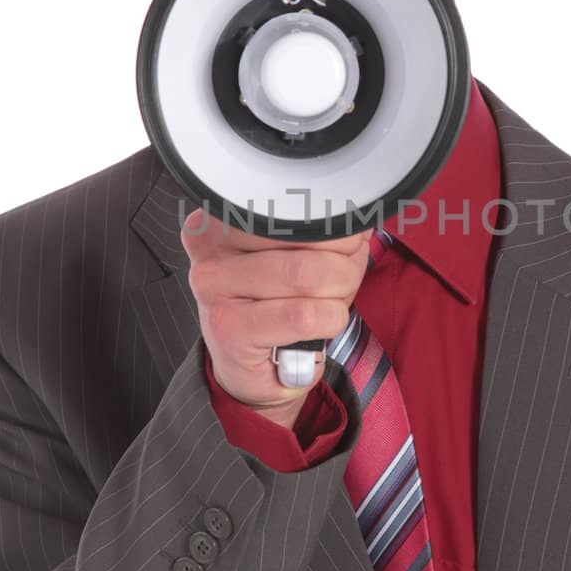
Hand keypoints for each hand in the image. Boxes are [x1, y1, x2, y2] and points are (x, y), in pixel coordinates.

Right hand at [180, 211, 371, 426]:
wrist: (251, 366)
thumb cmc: (279, 304)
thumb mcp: (306, 255)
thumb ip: (330, 229)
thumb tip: (359, 219)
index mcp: (227, 215)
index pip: (299, 204)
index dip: (338, 229)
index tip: (345, 245)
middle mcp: (211, 246)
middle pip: (309, 238)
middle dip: (344, 265)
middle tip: (339, 284)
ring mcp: (214, 288)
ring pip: (309, 276)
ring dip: (338, 296)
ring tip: (327, 306)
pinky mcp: (228, 329)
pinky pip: (304, 316)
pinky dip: (328, 322)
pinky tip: (318, 327)